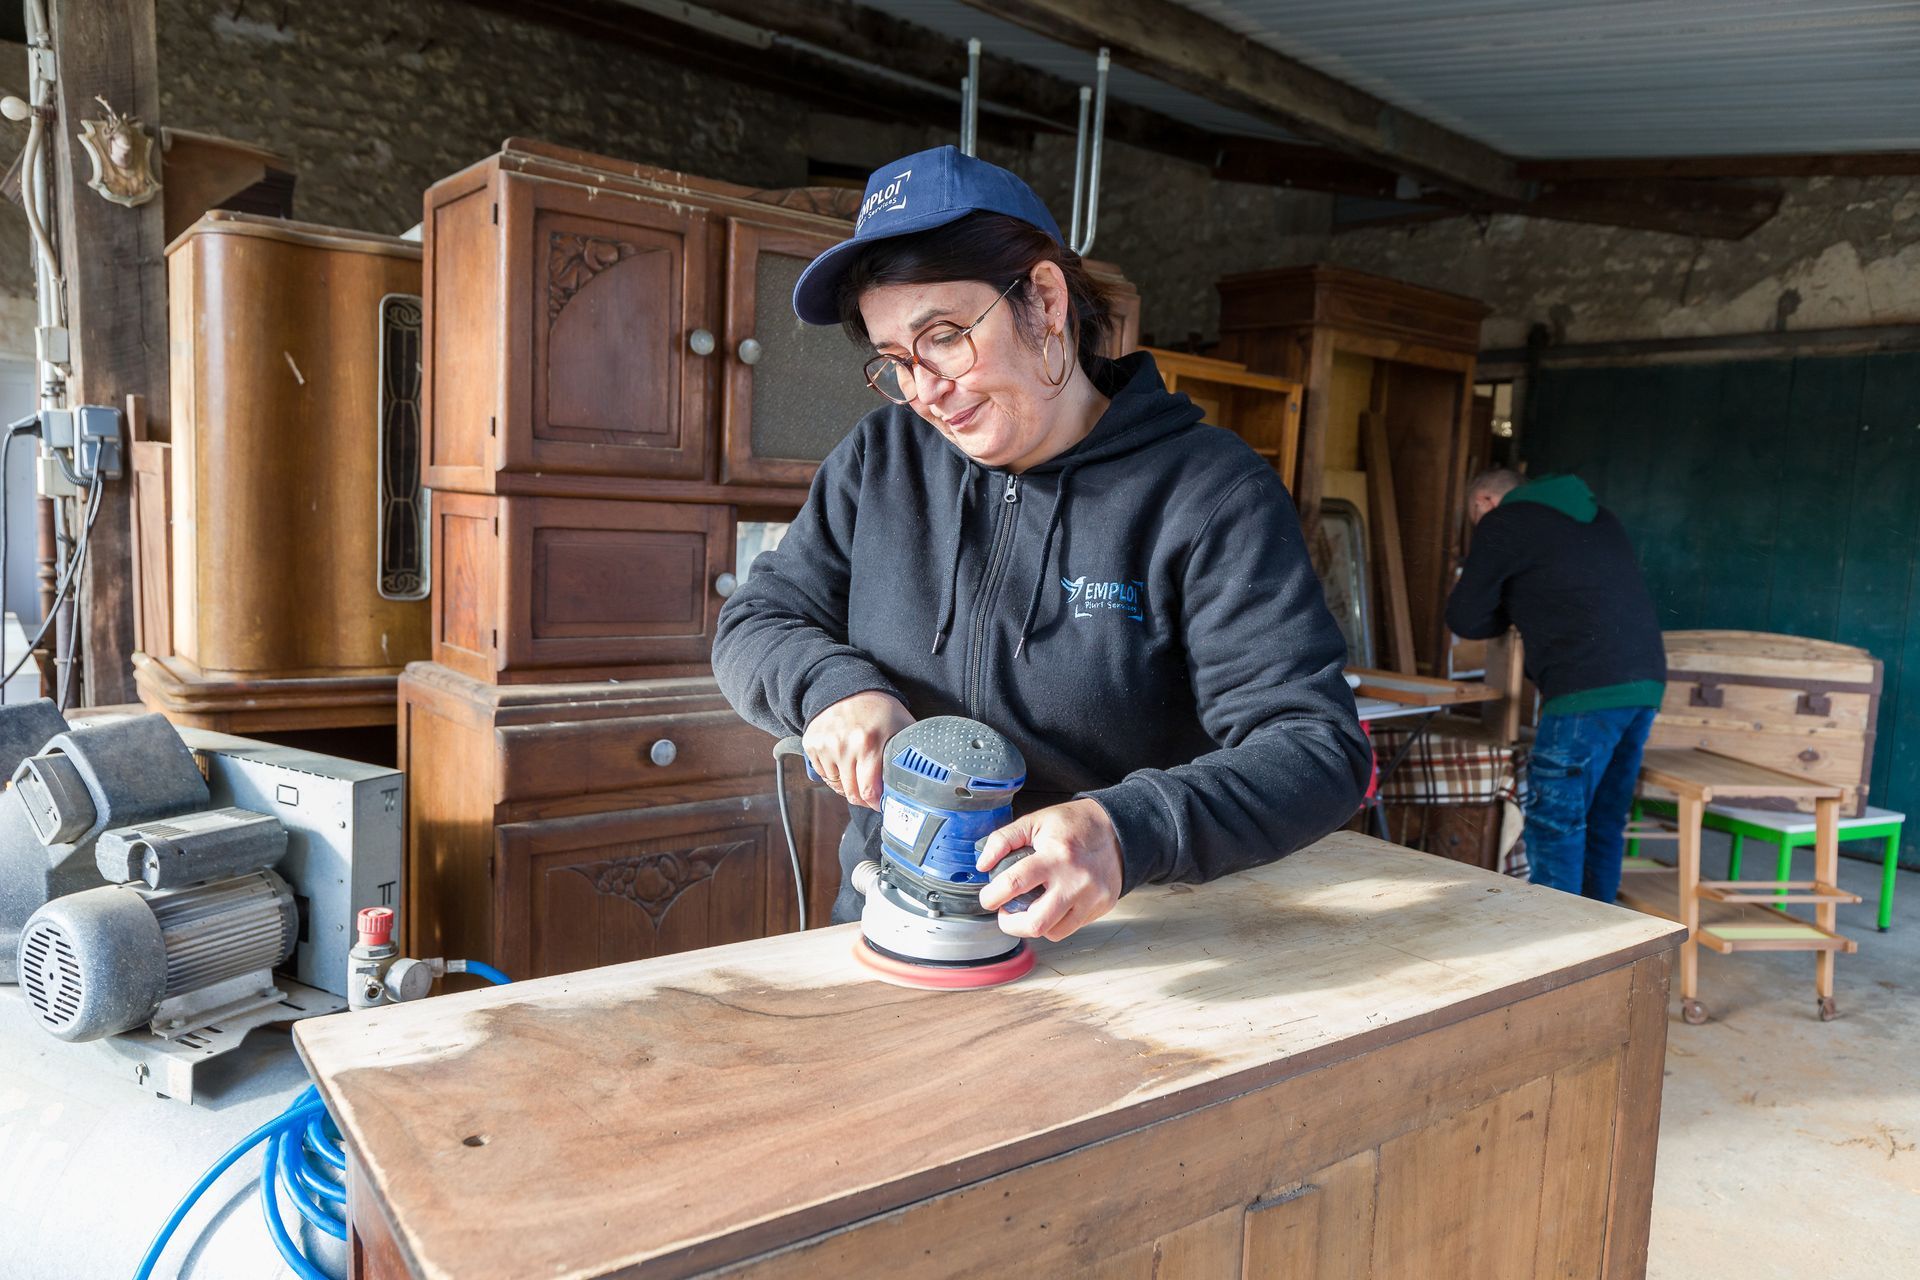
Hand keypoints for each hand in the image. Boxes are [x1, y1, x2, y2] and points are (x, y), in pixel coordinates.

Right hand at [802, 691, 912, 809]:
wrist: (848, 686)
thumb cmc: (879, 709)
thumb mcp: (902, 725)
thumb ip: (910, 752)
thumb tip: (922, 777)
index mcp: (868, 743)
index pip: (868, 791)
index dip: (875, 803)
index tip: (881, 803)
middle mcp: (842, 746)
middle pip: (851, 793)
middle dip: (863, 797)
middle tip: (871, 792)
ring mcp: (824, 745)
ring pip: (836, 785)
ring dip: (848, 784)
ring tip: (858, 771)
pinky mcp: (811, 744)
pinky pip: (823, 773)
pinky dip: (833, 773)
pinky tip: (843, 760)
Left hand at [975, 799, 1123, 941]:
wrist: (1116, 829)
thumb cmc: (1073, 825)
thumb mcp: (1034, 822)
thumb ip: (1003, 839)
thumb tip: (982, 865)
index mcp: (1055, 856)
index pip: (1015, 883)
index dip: (992, 896)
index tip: (988, 898)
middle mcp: (1075, 880)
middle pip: (1036, 922)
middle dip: (1010, 924)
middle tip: (1004, 912)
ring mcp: (1091, 897)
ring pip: (1053, 931)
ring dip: (1032, 926)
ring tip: (1026, 910)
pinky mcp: (1101, 906)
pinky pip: (1071, 928)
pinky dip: (1054, 923)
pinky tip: (1049, 907)